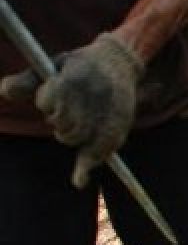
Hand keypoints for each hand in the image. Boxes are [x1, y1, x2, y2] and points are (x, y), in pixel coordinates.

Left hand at [0, 32, 142, 188]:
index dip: (46, 101)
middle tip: (65, 109)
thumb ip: (28, 80)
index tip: (54, 89)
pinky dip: (84, 168)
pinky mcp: (117, 132)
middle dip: (56, 120)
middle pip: (61, 124)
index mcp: (77, 79)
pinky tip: (78, 180)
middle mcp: (94, 99)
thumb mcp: (54, 64)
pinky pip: (96, 154)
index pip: (50, 103)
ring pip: (73, 138)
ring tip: (76, 121)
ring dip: (68, 134)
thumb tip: (3, 92)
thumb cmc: (80, 66)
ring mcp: (106, 118)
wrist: (119, 63)